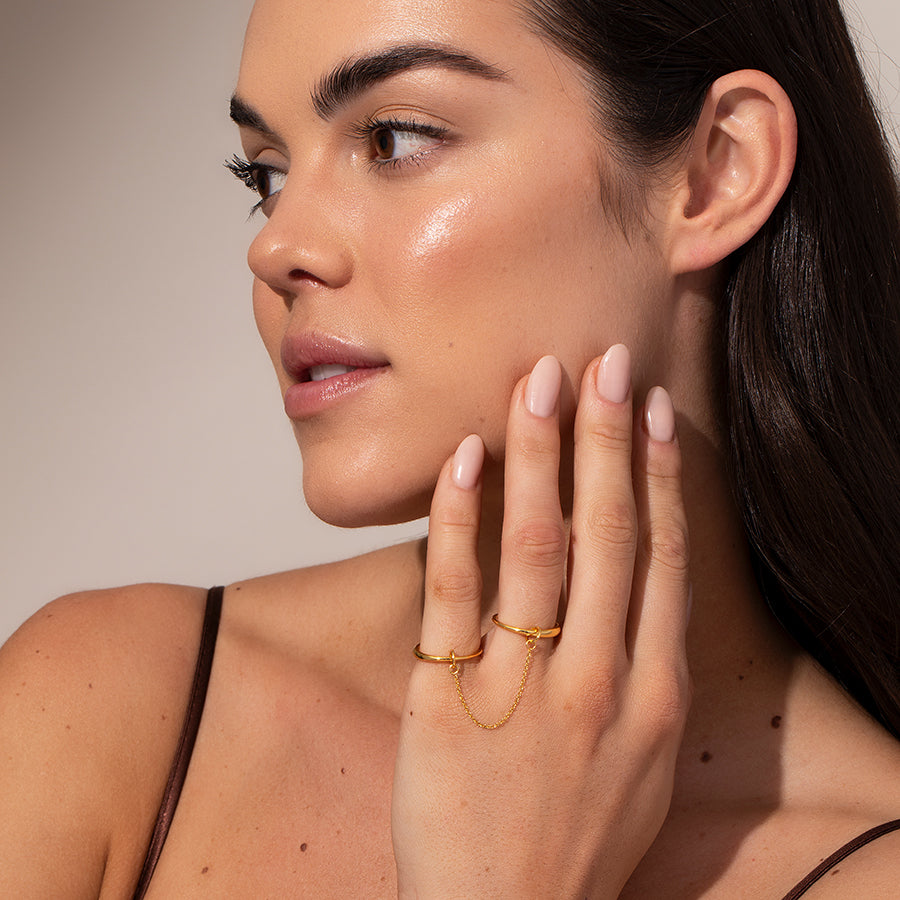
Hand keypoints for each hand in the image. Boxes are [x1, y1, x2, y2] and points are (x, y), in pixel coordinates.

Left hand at [392, 346, 690, 898]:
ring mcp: (521, 688)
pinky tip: (466, 459)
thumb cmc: (576, 840)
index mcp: (655, 697)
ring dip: (541, 456)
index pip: (666, 561)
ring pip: (538, 547)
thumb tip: (636, 589)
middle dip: (610, 440)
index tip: (658, 414)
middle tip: (607, 362)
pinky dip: (458, 517)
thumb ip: (644, 674)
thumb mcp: (643, 764)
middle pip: (610, 535)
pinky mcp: (447, 698)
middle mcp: (598, 682)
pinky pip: (453, 589)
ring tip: (540, 384)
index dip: (664, 479)